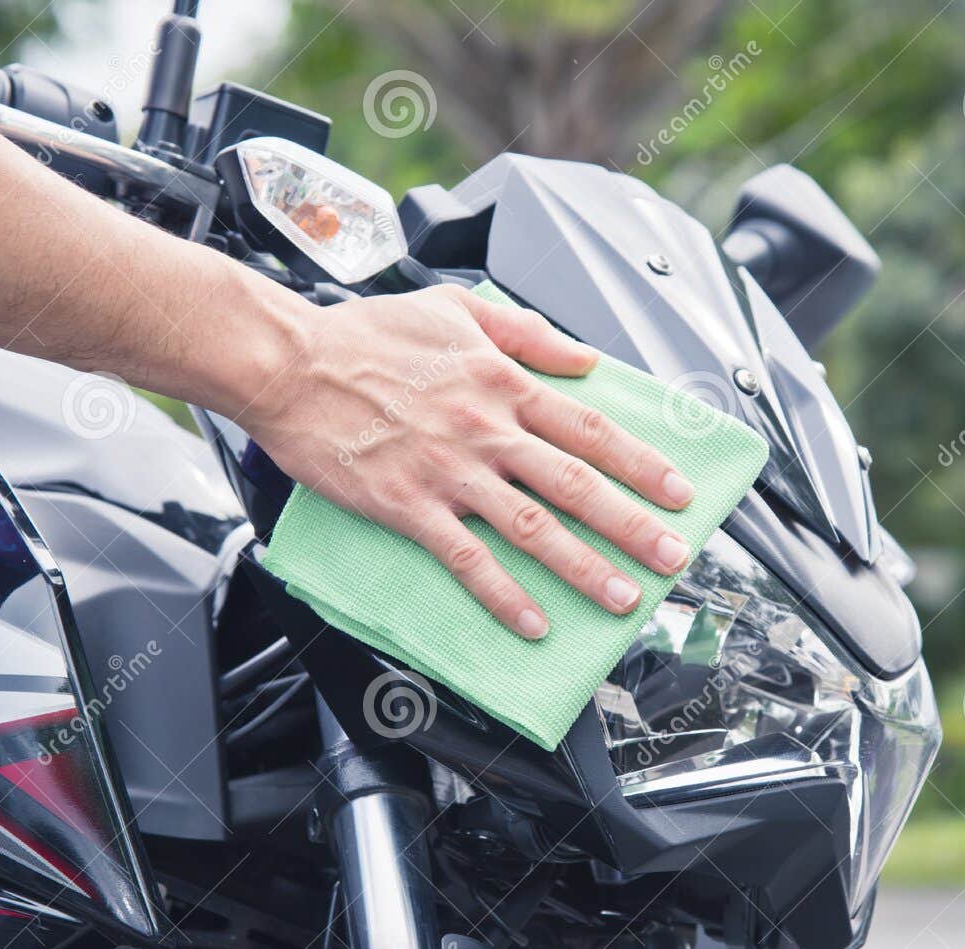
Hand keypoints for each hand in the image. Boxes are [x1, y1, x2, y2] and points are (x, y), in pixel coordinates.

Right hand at [246, 284, 695, 638]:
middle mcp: (486, 429)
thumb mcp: (456, 309)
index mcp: (502, 381)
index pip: (590, 426)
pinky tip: (534, 623)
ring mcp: (449, 471)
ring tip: (622, 598)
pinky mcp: (409, 506)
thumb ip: (526, 333)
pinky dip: (504, 595)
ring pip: (533, 527)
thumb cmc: (363, 335)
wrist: (287, 362)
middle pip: (576, 483)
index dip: (641, 462)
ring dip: (584, 567)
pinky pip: (467, 559)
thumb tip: (583, 355)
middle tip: (673, 557)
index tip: (678, 491)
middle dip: (634, 525)